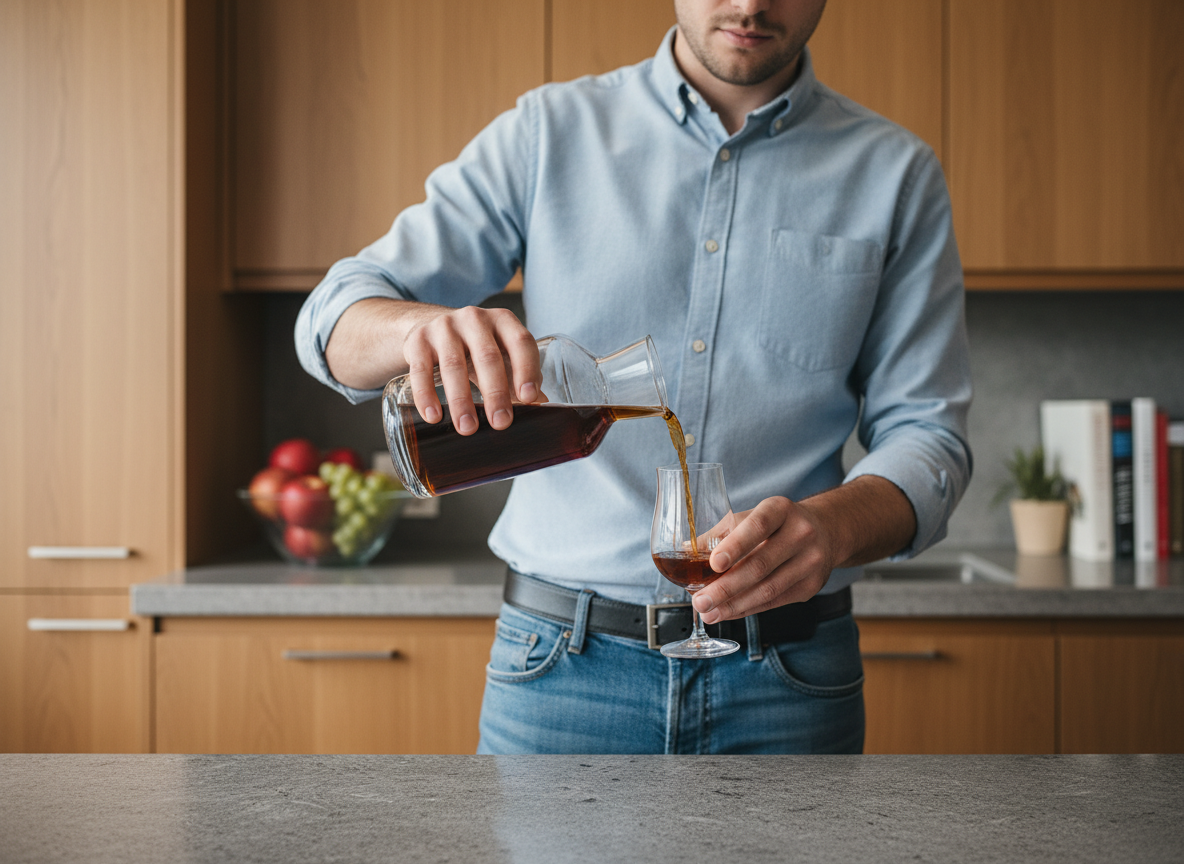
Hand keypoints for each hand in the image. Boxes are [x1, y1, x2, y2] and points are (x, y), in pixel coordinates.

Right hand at [402, 306, 541, 434]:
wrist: (430, 329)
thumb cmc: (475, 348)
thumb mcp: (499, 355)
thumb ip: (518, 378)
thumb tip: (542, 406)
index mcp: (503, 321)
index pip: (521, 342)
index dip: (527, 369)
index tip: (529, 398)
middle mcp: (475, 318)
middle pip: (487, 356)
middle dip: (495, 392)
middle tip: (500, 423)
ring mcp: (444, 327)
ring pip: (453, 364)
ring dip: (461, 400)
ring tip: (467, 428)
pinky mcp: (418, 340)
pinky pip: (421, 369)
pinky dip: (426, 394)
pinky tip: (433, 416)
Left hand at [693, 496, 836, 624]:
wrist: (823, 532)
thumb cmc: (775, 525)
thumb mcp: (751, 517)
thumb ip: (720, 533)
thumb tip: (684, 551)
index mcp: (781, 509)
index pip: (758, 526)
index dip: (736, 546)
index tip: (714, 564)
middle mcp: (801, 533)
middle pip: (761, 565)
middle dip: (726, 587)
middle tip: (700, 601)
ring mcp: (810, 562)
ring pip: (768, 590)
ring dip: (734, 605)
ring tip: (708, 612)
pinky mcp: (811, 586)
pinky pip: (775, 602)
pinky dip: (748, 609)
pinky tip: (728, 612)